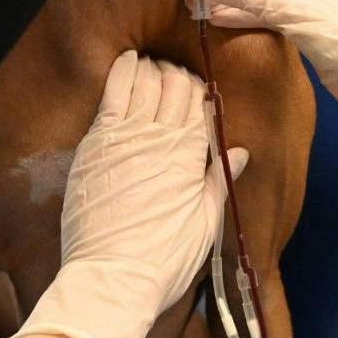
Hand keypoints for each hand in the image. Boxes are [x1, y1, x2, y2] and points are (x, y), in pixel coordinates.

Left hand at [5, 52, 247, 337]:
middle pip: (174, 88)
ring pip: (144, 84)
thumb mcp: (206, 223)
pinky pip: (111, 94)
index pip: (200, 105)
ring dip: (151, 71)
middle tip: (174, 76)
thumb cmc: (165, 258)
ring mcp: (125, 137)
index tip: (198, 89)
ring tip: (151, 66)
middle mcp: (160, 139)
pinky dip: (122, 72)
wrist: (113, 277)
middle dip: (177, 76)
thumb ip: (220, 179)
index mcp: (191, 157)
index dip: (201, 91)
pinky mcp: (96, 143)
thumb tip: (241, 150)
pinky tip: (127, 60)